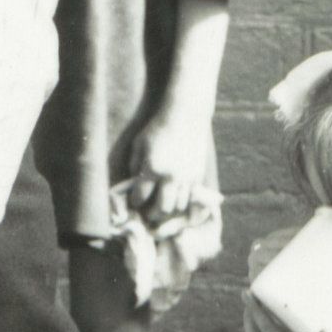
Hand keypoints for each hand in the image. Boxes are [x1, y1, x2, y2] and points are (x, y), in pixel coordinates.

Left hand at [121, 111, 218, 232]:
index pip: (141, 196)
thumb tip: (134, 182)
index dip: (135, 202)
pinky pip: (190, 198)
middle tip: (148, 212)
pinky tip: (175, 198)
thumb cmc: (158, 128)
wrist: (186, 117)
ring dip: (169, 209)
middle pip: (162, 209)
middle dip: (152, 214)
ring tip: (162, 205)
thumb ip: (134, 165)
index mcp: (153, 169)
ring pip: (178, 206)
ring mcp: (187, 178)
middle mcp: (171, 177)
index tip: (134, 201)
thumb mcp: (139, 144)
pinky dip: (182, 202)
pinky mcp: (198, 176)